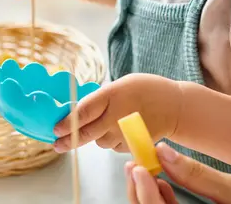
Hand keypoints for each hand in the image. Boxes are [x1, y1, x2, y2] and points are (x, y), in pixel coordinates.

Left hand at [53, 74, 182, 152]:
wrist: (175, 106)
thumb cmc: (147, 90)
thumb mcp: (122, 84)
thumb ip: (101, 97)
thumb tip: (78, 111)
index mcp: (112, 95)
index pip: (83, 112)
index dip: (67, 122)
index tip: (56, 128)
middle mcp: (116, 116)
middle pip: (86, 133)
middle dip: (68, 139)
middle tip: (58, 143)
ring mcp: (124, 133)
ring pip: (99, 142)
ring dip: (97, 136)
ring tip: (108, 123)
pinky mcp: (131, 145)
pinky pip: (113, 146)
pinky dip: (113, 140)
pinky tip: (122, 128)